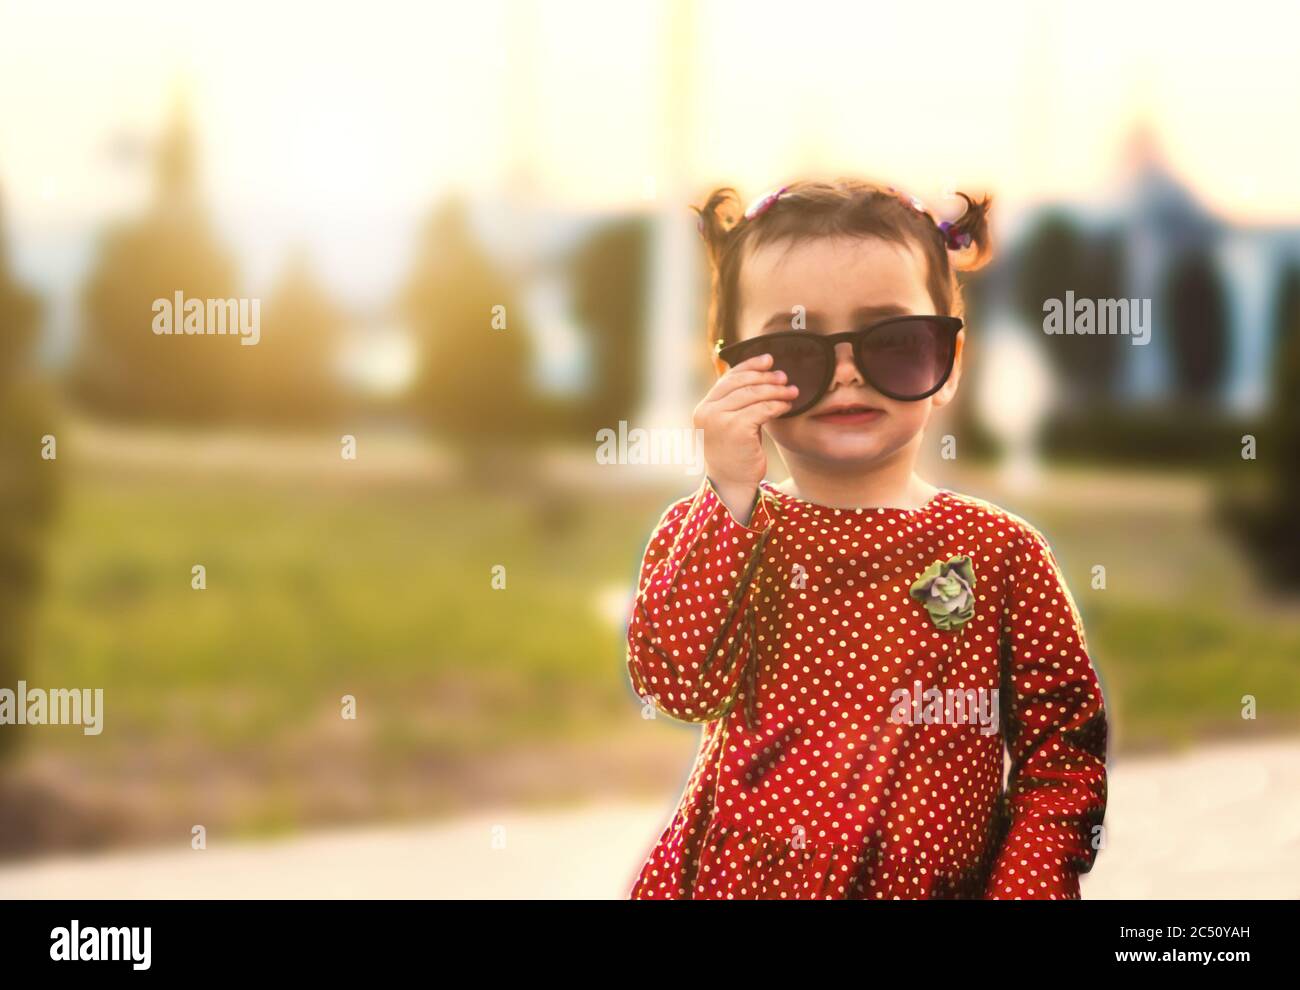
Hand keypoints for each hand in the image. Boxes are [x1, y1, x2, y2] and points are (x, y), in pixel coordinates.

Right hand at [693, 352, 797, 521]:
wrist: (732, 484)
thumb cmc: (735, 454)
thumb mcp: (729, 424)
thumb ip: (735, 403)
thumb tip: (759, 374)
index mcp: (703, 408)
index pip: (727, 379)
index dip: (749, 366)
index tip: (768, 359)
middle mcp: (706, 412)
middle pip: (741, 384)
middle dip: (765, 377)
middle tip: (784, 377)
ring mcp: (719, 421)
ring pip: (752, 395)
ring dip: (775, 391)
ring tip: (791, 392)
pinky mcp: (735, 429)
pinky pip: (761, 409)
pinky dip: (777, 405)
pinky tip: (787, 406)